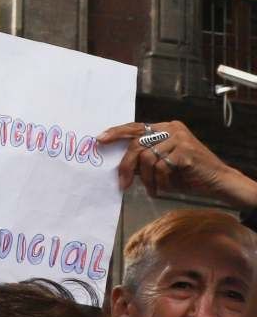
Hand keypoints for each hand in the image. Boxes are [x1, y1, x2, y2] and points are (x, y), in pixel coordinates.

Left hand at [98, 119, 256, 207]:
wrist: (217, 181)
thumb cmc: (186, 174)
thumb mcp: (161, 164)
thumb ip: (143, 159)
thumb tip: (119, 164)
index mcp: (164, 128)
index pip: (135, 127)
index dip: (116, 132)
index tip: (99, 139)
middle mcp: (171, 129)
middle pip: (136, 144)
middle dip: (127, 166)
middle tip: (123, 184)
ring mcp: (179, 138)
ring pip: (148, 158)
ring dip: (148, 179)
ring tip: (154, 189)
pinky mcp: (185, 151)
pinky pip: (161, 168)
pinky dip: (161, 182)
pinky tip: (166, 188)